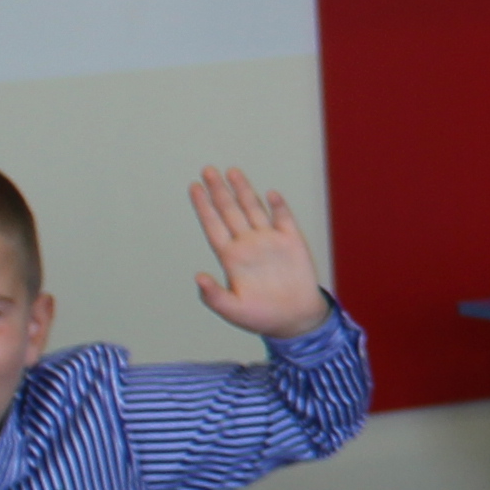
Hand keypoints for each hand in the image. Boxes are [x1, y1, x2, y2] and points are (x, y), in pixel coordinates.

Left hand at [188, 166, 332, 339]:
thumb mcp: (232, 311)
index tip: (194, 187)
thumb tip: (198, 277)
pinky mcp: (291, 242)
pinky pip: (283, 218)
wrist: (295, 319)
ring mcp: (270, 241)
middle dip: (218, 190)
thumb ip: (214, 296)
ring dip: (243, 190)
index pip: (213, 225)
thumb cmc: (262, 316)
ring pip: (253, 209)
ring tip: (232, 171)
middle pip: (230, 211)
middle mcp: (248, 244)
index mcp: (231, 258)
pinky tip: (270, 194)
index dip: (203, 206)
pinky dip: (277, 206)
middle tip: (207, 170)